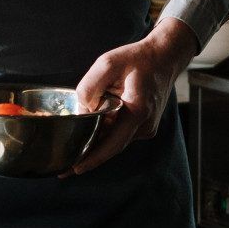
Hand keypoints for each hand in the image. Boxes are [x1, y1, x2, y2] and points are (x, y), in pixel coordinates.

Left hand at [65, 18, 198, 176]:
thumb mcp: (108, 63)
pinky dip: (106, 133)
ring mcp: (147, 128)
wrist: (164, 57)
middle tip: (64, 168)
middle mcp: (145, 125)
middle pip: (112, 147)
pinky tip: (92, 129)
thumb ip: (90, 86)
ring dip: (97, 142)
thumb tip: (81, 111)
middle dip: (88, 156)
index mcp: (138, 111)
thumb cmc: (137, 59)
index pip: (112, 144)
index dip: (93, 159)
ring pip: (115, 141)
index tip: (75, 169)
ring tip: (73, 148)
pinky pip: (121, 134)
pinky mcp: (144, 126)